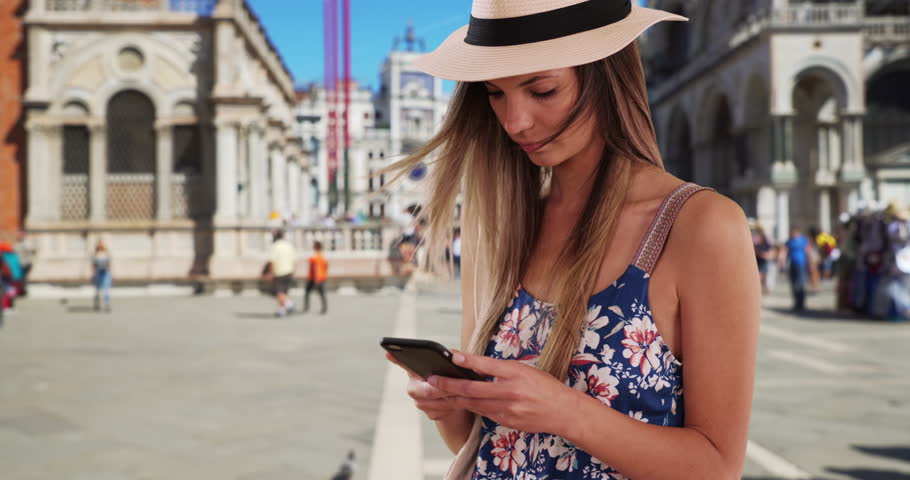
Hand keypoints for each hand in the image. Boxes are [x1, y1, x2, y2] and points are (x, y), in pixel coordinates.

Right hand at [385, 352, 465, 420]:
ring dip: (450, 399)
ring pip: (436, 403)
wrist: (457, 396)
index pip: (403, 364)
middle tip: (457, 386)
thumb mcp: (451, 363)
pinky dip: (452, 408)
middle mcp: (413, 387)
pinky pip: (441, 412)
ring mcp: (420, 402)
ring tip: (463, 393)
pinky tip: (458, 403)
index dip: (396, 360)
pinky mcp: (430, 414)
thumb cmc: (451, 374)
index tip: (389, 354)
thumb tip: (452, 355)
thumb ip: (451, 356)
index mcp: (415, 371)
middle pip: (426, 391)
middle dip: (443, 389)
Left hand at [427, 351, 579, 435]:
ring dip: (456, 398)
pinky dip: (473, 407)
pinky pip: (485, 413)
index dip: (468, 360)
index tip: (451, 355)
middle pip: (474, 388)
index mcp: (516, 373)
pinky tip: (462, 402)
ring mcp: (509, 409)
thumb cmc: (545, 387)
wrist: (564, 411)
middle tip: (433, 380)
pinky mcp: (508, 421)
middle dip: (450, 384)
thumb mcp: (525, 369)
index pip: (487, 365)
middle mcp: (511, 391)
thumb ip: (501, 369)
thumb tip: (476, 365)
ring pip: (475, 404)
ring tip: (439, 391)